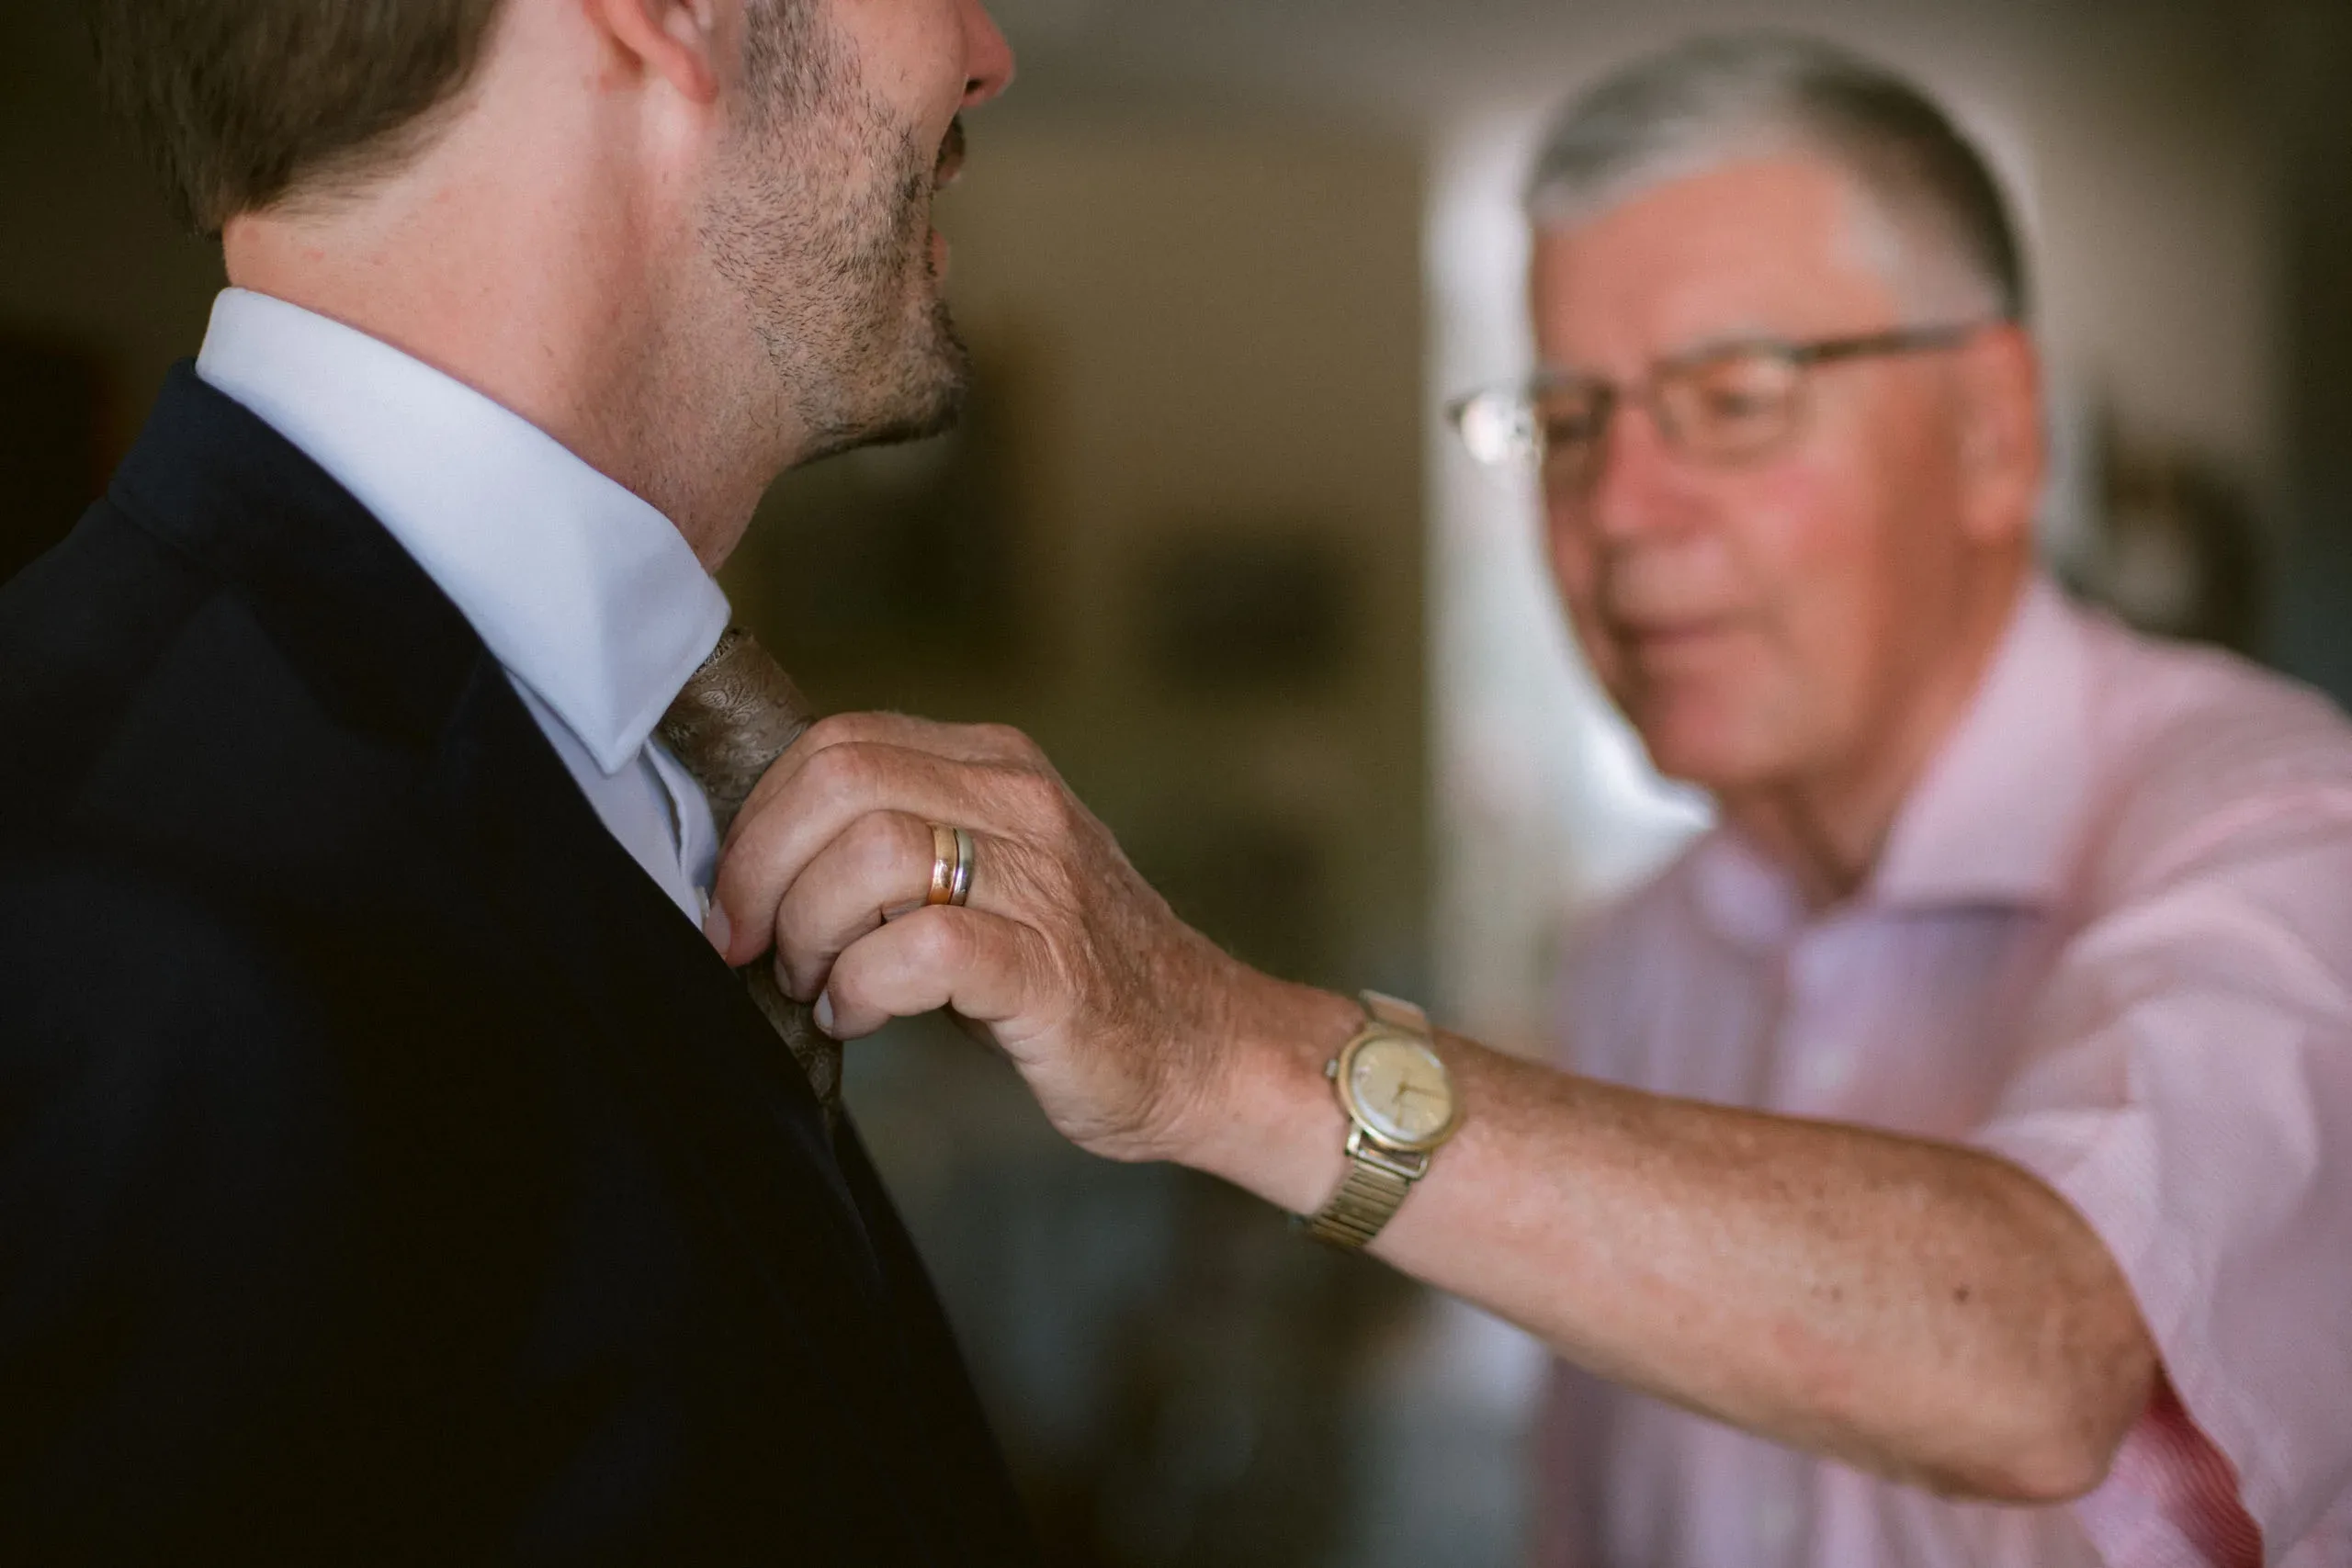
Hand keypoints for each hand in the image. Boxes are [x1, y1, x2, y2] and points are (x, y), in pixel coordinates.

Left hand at [703, 713, 1258, 1160]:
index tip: (735, 896)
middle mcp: (1021, 803)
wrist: (1206, 1049)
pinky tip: (860, 1015)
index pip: (839, 743)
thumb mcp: (992, 874)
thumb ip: (900, 844)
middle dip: (762, 869)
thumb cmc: (1078, 975)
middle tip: (750, 945)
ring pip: (871, 852)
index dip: (760, 819)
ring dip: (809, 931)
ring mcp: (1043, 881)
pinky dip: (860, 986)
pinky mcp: (1050, 968)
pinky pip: (919, 950)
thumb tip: (761, 866)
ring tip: (817, 985)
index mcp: (998, 766)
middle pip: (841, 780)